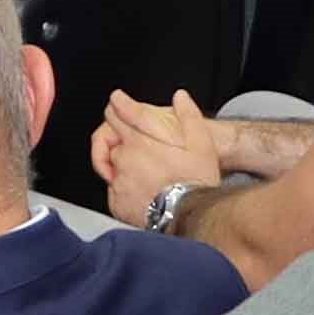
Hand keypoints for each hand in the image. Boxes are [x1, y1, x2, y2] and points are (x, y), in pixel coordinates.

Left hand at [93, 87, 233, 222]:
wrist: (189, 216)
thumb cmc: (195, 181)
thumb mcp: (200, 142)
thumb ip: (188, 115)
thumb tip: (180, 97)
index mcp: (140, 140)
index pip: (116, 114)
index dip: (117, 106)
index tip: (116, 103)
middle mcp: (125, 158)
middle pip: (112, 141)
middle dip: (123, 142)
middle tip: (143, 152)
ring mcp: (119, 181)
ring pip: (113, 168)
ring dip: (125, 168)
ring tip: (148, 177)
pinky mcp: (117, 202)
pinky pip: (115, 191)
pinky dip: (125, 191)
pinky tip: (145, 193)